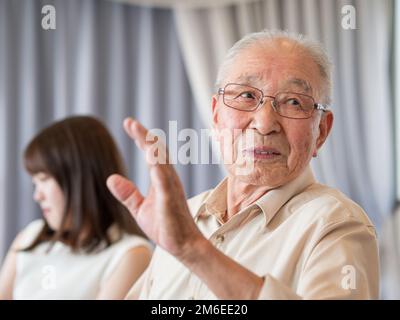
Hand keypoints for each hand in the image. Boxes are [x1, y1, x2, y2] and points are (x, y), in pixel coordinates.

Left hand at [107, 118, 203, 258]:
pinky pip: (165, 183)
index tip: (129, 123)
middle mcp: (168, 180)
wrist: (183, 246)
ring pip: (162, 163)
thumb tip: (111, 178)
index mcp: (161, 179)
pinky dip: (159, 169)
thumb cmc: (165, 226)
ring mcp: (171, 189)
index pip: (151, 154)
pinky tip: (151, 157)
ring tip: (140, 132)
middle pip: (157, 152)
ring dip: (151, 147)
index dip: (141, 138)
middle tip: (130, 122)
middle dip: (144, 136)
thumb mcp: (139, 208)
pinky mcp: (171, 201)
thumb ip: (127, 193)